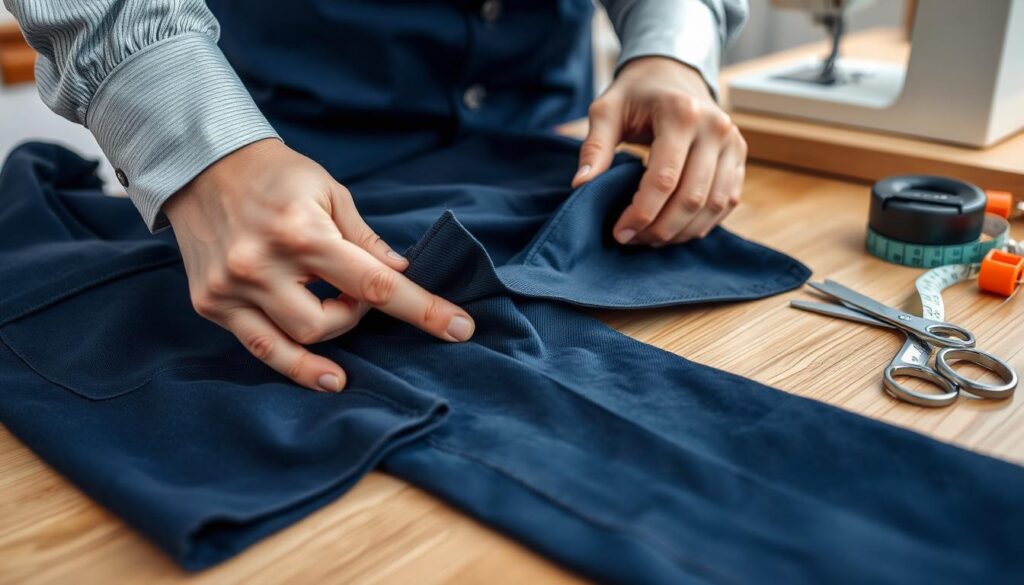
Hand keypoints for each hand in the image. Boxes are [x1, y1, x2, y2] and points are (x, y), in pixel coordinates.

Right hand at [164, 139, 474, 392]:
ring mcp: (232, 288)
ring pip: (296, 342)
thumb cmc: (277, 175)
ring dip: (329, 335)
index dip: (422, 310)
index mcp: (301, 232)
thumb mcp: (330, 192)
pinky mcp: (211, 304)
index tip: (460, 329)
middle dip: (356, 314)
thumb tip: (401, 275)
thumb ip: (365, 240)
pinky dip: (295, 364)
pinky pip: (260, 347)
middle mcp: (262, 264)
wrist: (201, 166)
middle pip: (332, 322)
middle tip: (352, 287)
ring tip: (335, 311)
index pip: (374, 284)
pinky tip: (326, 375)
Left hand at [573, 57, 746, 245]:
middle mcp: (715, 128)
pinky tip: (674, 228)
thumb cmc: (636, 94)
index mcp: (681, 113)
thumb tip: (581, 185)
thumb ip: (594, 147)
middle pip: (691, 198)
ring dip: (681, 232)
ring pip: (713, 206)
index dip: (641, 213)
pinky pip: (727, 203)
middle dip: (660, 228)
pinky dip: (701, 224)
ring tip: (650, 238)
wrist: (673, 73)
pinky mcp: (739, 158)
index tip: (620, 232)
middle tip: (632, 240)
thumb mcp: (607, 110)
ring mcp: (733, 143)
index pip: (664, 179)